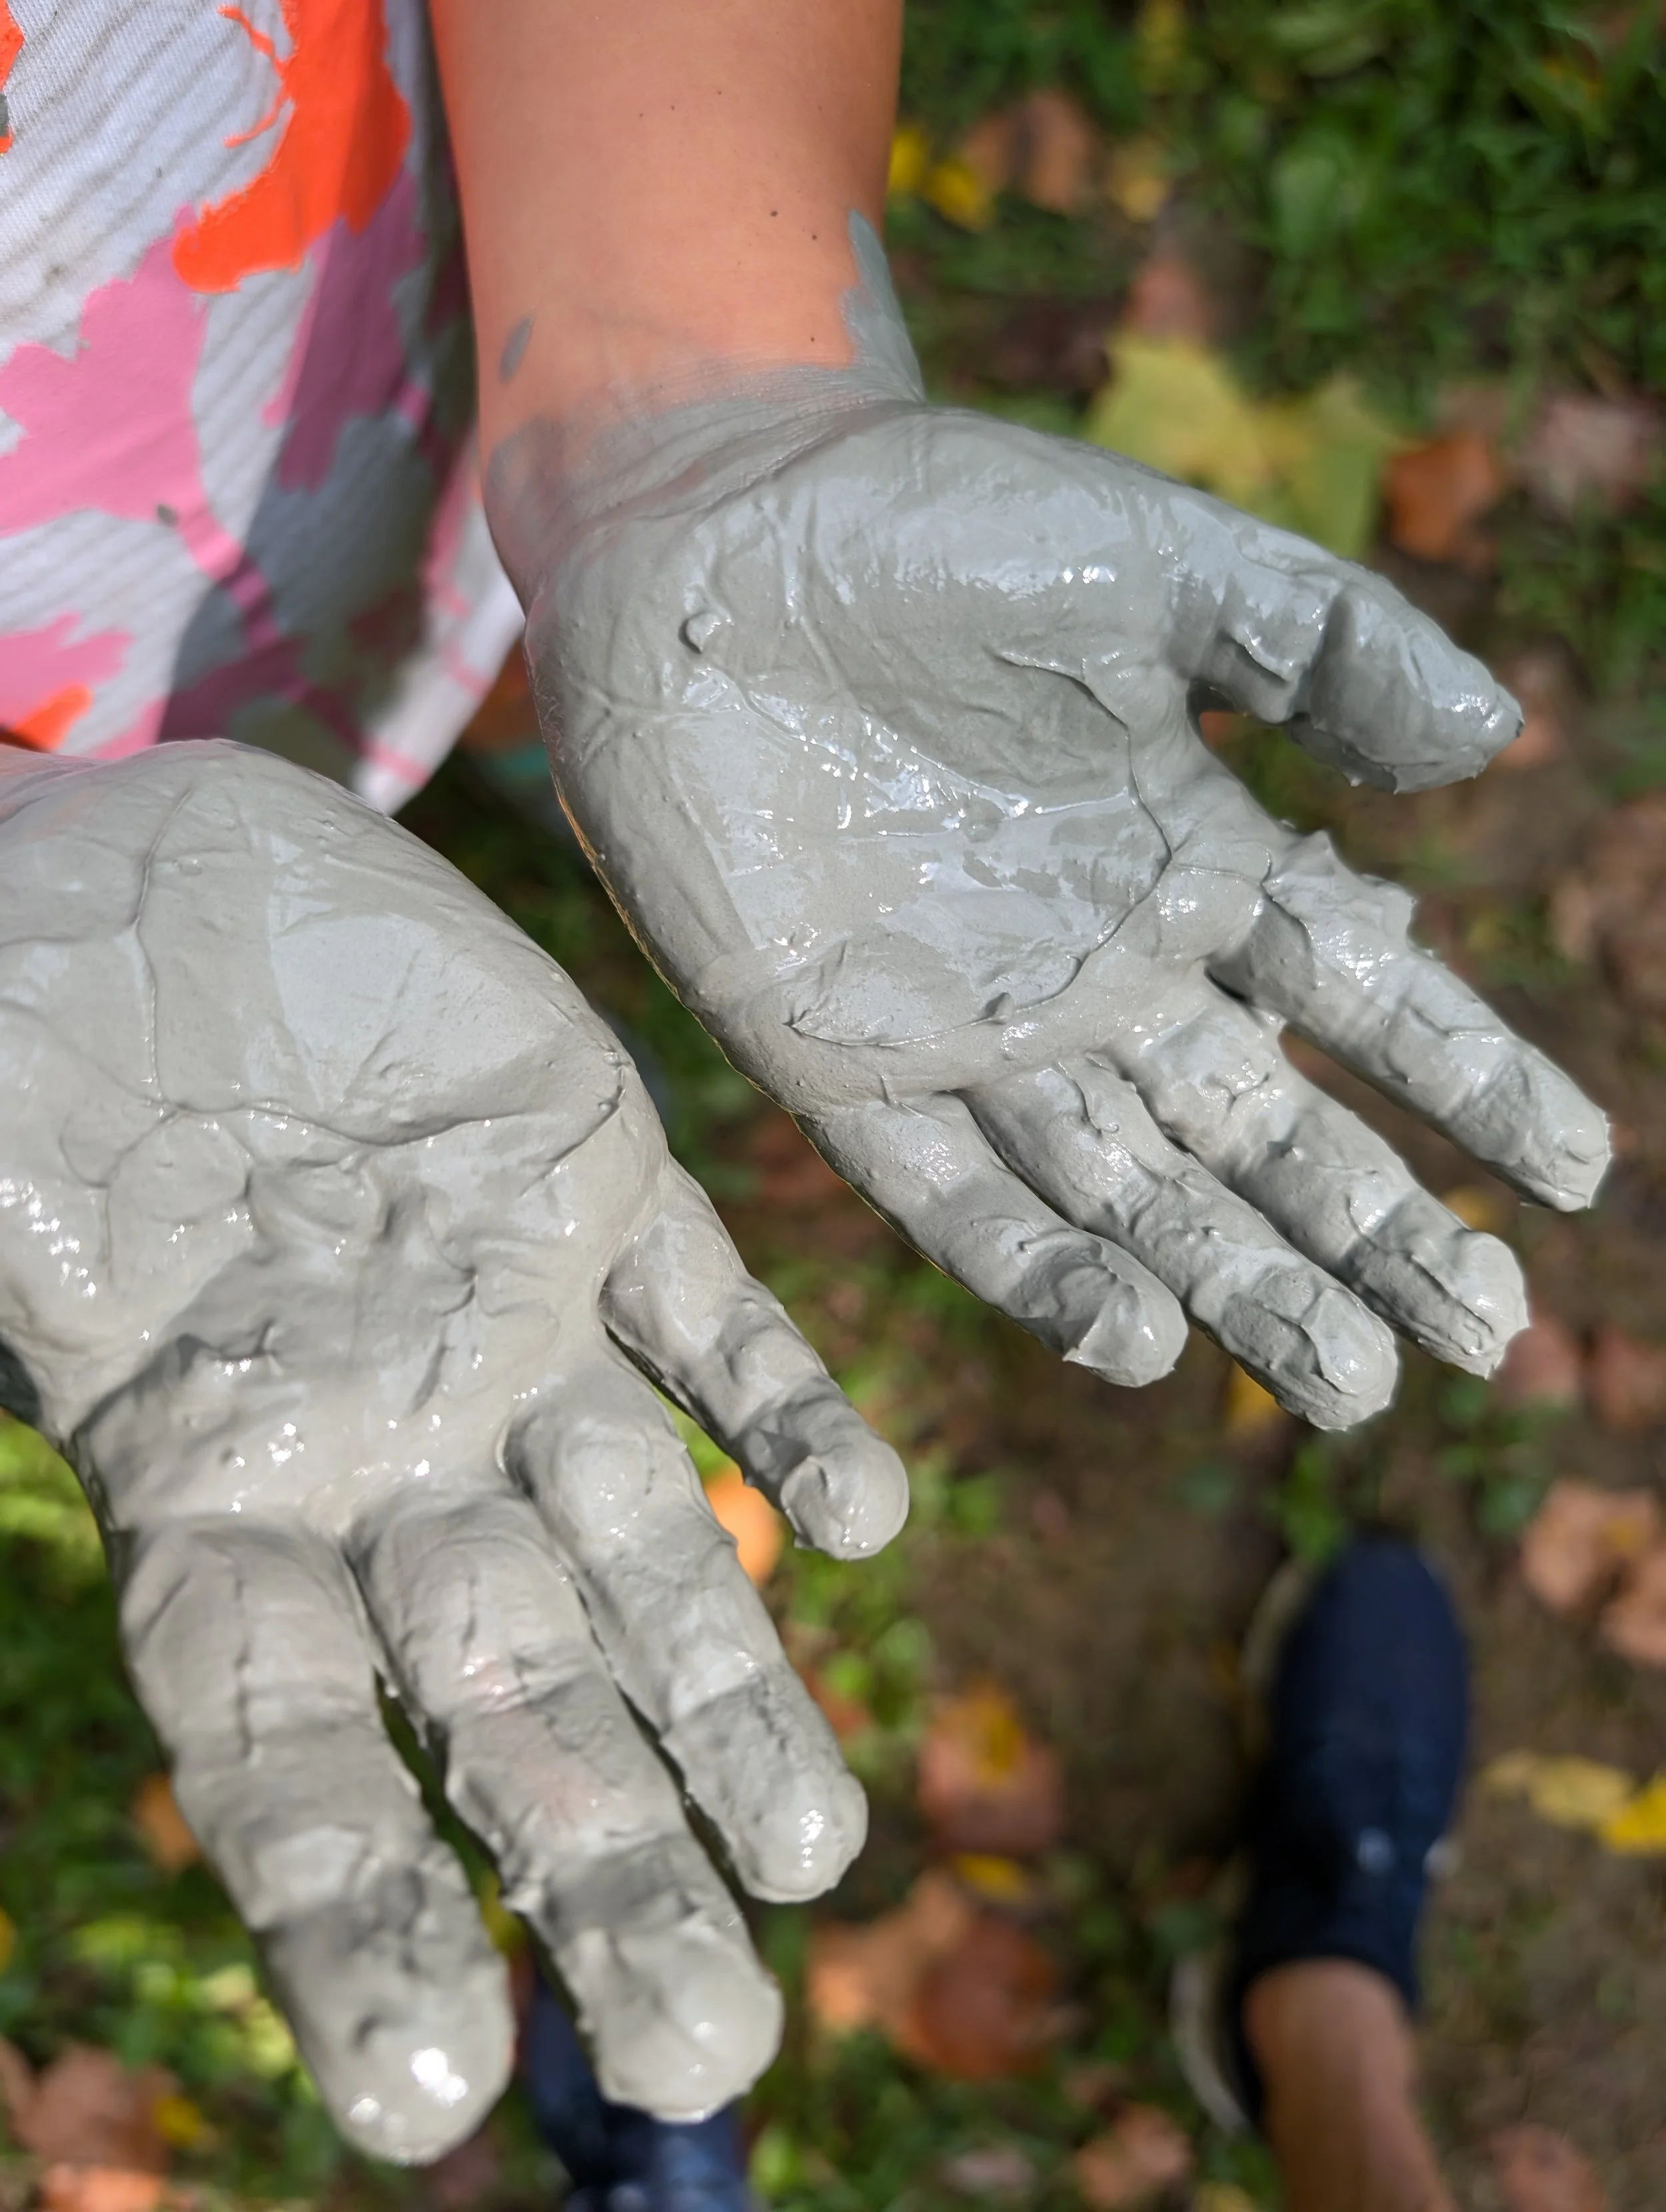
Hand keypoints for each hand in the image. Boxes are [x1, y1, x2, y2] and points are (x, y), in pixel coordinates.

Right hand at [0, 743, 905, 2159]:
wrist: (137, 868)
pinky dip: (791, 1408)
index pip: (283, 1749)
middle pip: (508, 1692)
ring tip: (820, 1849)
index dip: (352, 1912)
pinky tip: (866, 1515)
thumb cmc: (12, 1031)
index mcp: (210, 1482)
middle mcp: (382, 1440)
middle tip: (713, 2044)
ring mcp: (505, 1319)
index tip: (432, 2096)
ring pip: (646, 1541)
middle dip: (603, 1857)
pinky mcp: (596, 1181)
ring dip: (733, 1688)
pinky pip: (718, 1317)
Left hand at [499, 222, 1608, 1431]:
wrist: (711, 530)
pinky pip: (950, 1194)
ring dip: (1235, 1286)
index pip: (1358, 993)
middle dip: (1372, 1232)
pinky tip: (1136, 1340)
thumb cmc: (933, 524)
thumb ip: (1324, 643)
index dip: (1468, 1081)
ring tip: (1348, 1381)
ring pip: (1129, 1193)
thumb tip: (1499, 742)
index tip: (1573, 1173)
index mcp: (1186, 855)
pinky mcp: (839, 1062)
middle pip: (1258, 1131)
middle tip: (1480, 1335)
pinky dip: (1037, 1269)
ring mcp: (972, 1026)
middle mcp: (1095, 966)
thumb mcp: (1158, 562)